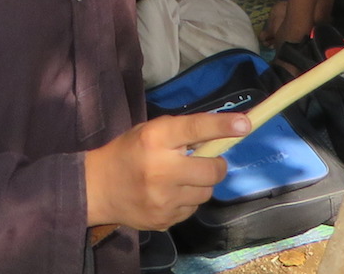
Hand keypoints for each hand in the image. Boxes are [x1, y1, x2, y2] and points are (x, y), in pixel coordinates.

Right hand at [84, 113, 246, 230]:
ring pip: (206, 192)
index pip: (195, 129)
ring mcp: (163, 199)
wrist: (98, 188)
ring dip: (202, 184)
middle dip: (216, 165)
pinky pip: (193, 208)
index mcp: (155, 139)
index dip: (222, 126)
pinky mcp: (164, 220)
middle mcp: (161, 169)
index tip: (245, 124)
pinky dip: (188, 200)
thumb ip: (181, 132)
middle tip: (208, 161)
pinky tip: (170, 194)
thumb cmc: (128, 152)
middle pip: (212, 170)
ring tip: (183, 178)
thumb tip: (222, 132)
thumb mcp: (149, 132)